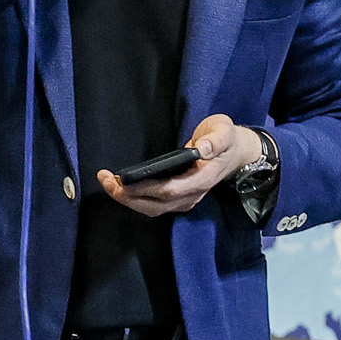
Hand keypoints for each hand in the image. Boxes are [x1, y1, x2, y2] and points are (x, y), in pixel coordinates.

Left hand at [98, 114, 259, 217]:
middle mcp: (192, 195)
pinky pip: (153, 204)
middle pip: (155, 205)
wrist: (235, 153)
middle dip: (127, 196)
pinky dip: (135, 197)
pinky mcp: (178, 198)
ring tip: (107, 182)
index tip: (122, 180)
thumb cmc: (226, 139)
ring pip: (152, 208)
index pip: (170, 190)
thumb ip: (216, 139)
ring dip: (128, 199)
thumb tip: (202, 147)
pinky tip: (121, 185)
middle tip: (105, 180)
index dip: (145, 188)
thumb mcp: (225, 131)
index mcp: (203, 179)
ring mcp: (185, 199)